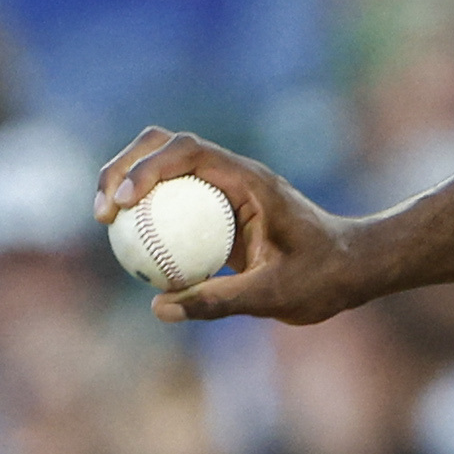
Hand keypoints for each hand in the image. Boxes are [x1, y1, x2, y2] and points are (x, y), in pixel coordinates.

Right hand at [94, 128, 370, 326]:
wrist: (352, 271)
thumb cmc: (324, 278)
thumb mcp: (274, 295)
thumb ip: (219, 300)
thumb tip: (159, 307)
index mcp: (249, 180)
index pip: (188, 151)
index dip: (148, 168)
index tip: (124, 203)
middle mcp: (232, 175)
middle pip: (163, 146)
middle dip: (124, 167)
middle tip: (102, 211)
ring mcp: (224, 189)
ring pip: (163, 169)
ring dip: (128, 184)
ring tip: (104, 221)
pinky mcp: (218, 210)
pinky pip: (174, 204)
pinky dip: (148, 216)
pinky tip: (129, 247)